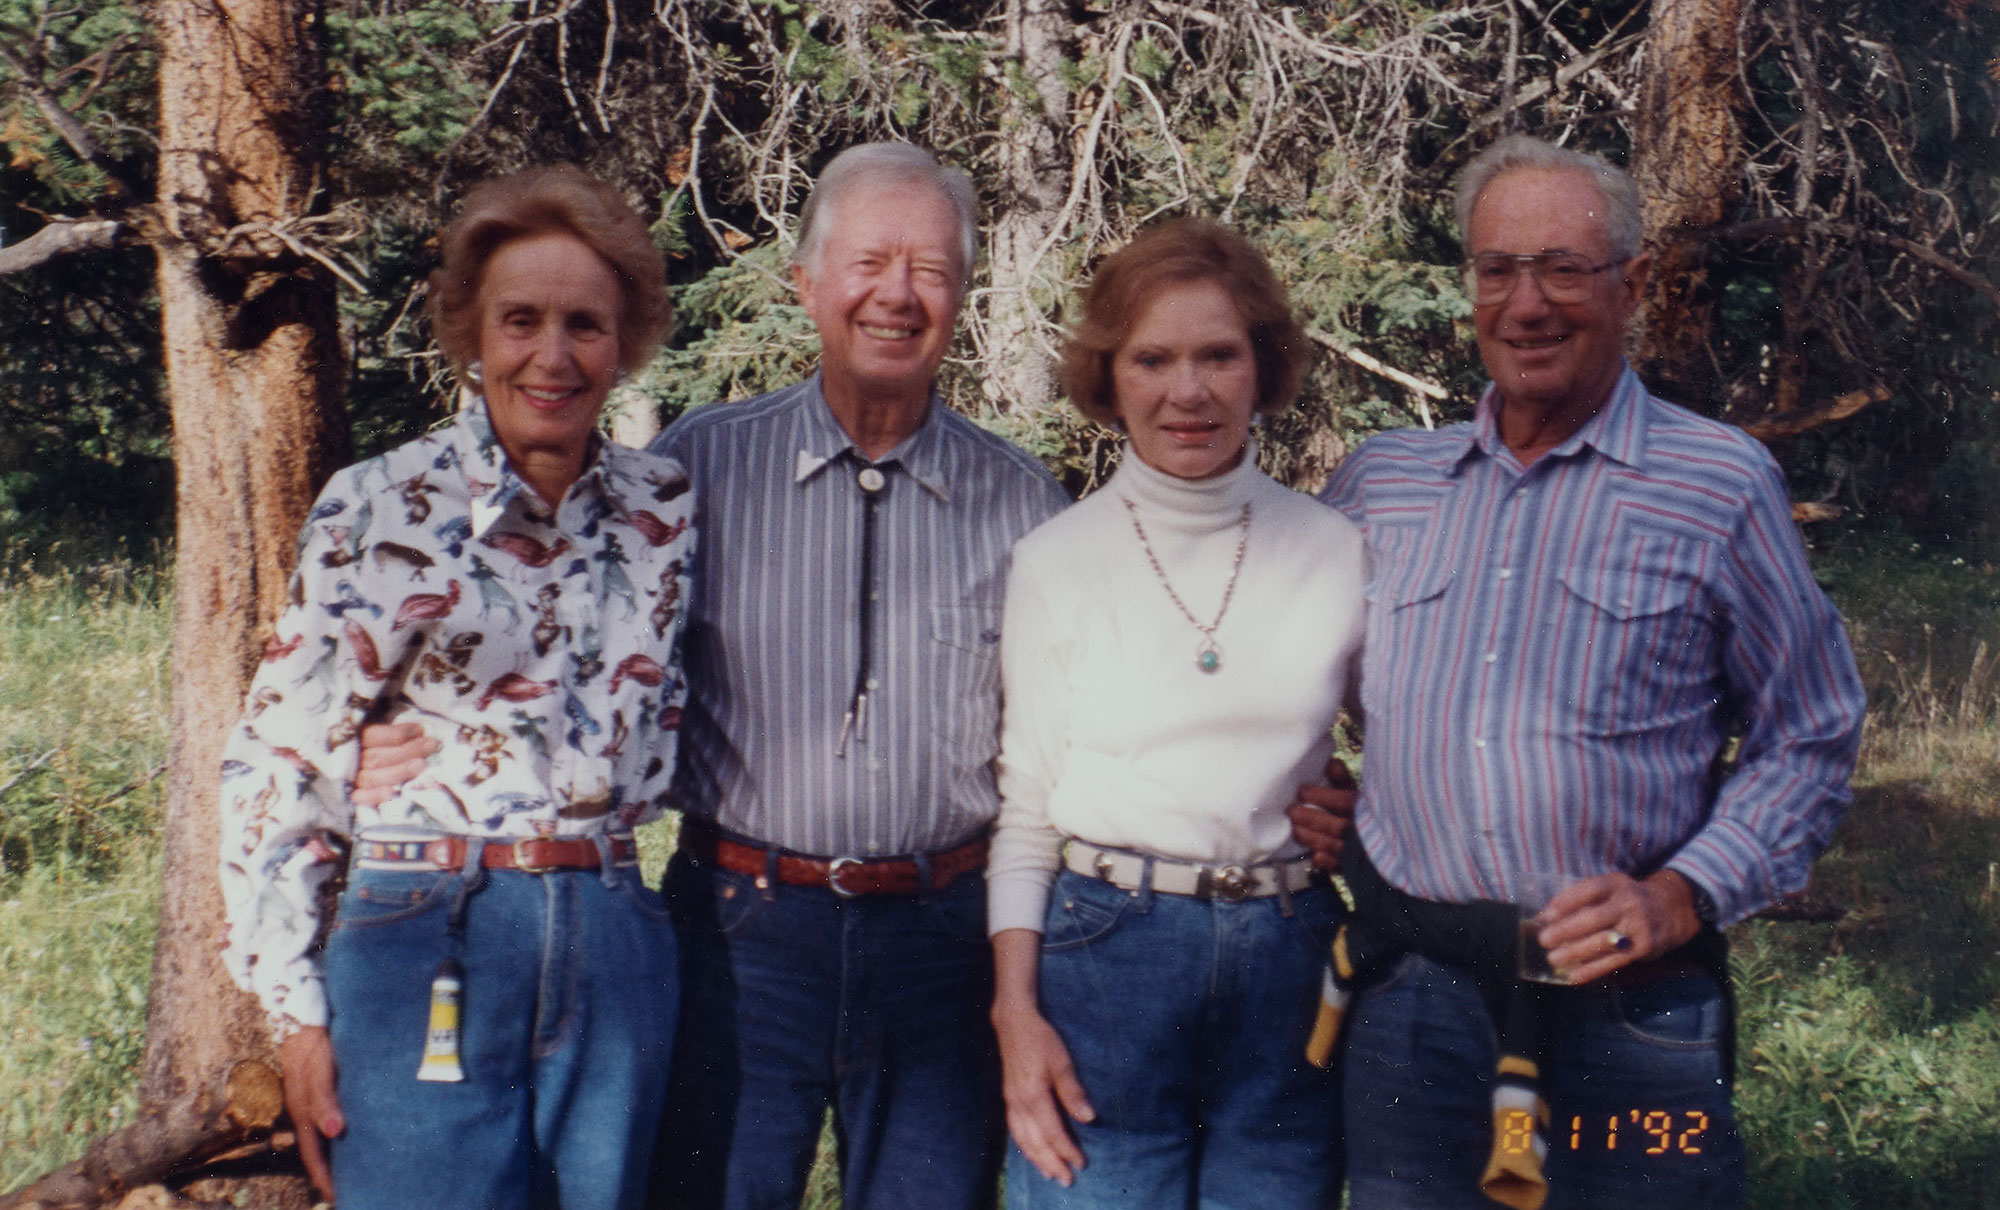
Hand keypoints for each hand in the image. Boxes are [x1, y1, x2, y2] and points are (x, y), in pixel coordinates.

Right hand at [278, 1026, 343, 1199]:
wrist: (305, 1004)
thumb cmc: (314, 1037)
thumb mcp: (318, 1067)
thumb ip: (324, 1098)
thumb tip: (334, 1133)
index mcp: (301, 1107)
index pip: (312, 1151)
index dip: (324, 1175)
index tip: (340, 1196)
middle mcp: (303, 1105)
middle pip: (316, 1146)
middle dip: (330, 1171)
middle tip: (352, 1190)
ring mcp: (309, 1094)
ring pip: (321, 1132)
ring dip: (335, 1153)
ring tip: (355, 1169)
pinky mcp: (319, 1081)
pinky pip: (326, 1113)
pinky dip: (337, 1130)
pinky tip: (351, 1133)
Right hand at [351, 722, 435, 806]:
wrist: (335, 770)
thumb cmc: (369, 743)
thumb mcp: (371, 726)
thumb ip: (383, 726)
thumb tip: (412, 726)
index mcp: (349, 739)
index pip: (372, 736)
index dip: (396, 734)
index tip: (419, 729)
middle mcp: (348, 760)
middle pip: (377, 757)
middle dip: (407, 751)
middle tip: (431, 744)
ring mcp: (349, 780)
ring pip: (373, 777)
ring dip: (399, 771)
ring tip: (422, 764)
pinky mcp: (350, 797)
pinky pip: (361, 798)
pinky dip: (375, 796)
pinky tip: (391, 793)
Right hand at [992, 997, 1094, 1185]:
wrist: (1013, 1022)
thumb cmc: (1041, 1039)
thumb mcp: (1061, 1061)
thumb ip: (1073, 1091)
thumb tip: (1088, 1118)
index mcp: (1033, 1095)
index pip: (1052, 1132)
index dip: (1067, 1150)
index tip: (1081, 1163)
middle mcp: (1019, 1103)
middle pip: (1035, 1142)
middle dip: (1051, 1163)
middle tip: (1067, 1180)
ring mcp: (1011, 1101)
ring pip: (1022, 1139)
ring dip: (1036, 1159)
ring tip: (1049, 1174)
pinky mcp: (1008, 1097)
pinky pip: (1014, 1129)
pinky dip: (1023, 1145)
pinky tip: (1031, 1151)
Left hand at [1285, 757, 1357, 869]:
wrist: (1386, 839)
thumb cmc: (1365, 812)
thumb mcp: (1357, 793)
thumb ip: (1342, 780)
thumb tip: (1329, 763)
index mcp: (1367, 807)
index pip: (1345, 801)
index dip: (1323, 797)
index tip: (1301, 791)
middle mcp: (1366, 829)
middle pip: (1339, 826)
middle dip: (1313, 819)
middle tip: (1292, 812)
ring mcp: (1362, 850)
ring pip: (1337, 846)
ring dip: (1314, 838)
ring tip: (1295, 830)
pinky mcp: (1356, 866)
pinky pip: (1342, 866)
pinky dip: (1329, 863)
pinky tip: (1316, 857)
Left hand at [1537, 870, 1700, 984]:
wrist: (1669, 910)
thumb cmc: (1625, 900)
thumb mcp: (1610, 890)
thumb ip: (1583, 899)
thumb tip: (1546, 917)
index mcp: (1615, 884)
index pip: (1588, 890)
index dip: (1566, 902)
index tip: (1546, 915)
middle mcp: (1628, 903)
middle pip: (1593, 918)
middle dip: (1566, 930)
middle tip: (1544, 940)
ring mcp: (1637, 925)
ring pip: (1602, 941)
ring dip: (1575, 952)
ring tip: (1553, 959)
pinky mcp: (1643, 947)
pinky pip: (1613, 961)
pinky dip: (1592, 970)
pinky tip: (1574, 975)